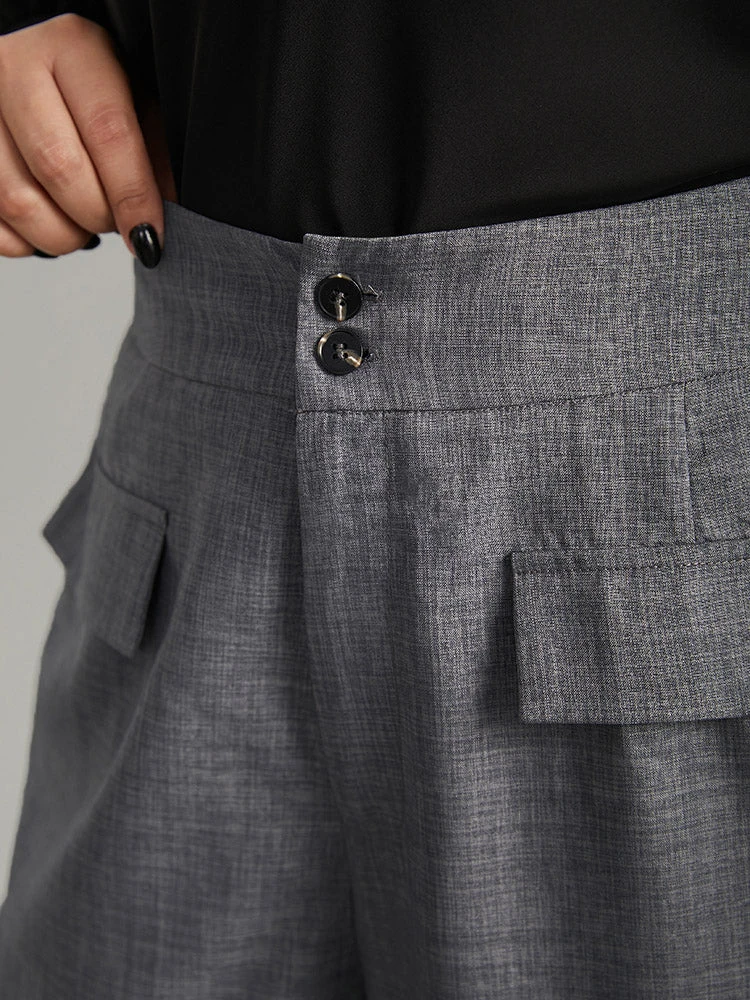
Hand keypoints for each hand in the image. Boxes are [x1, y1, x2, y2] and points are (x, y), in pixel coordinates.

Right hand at [0, 12, 171, 263]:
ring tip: (81, 225)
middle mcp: (15, 68)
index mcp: (72, 48)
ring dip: (61, 235)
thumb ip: (152, 144)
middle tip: (114, 222)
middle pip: (59, 170)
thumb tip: (168, 205)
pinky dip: (24, 241)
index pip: (108, 132)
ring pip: (17, 201)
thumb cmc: (87, 80)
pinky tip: (46, 224)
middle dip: (97, 216)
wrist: (28, 56)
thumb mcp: (130, 91)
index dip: (133, 196)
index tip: (149, 235)